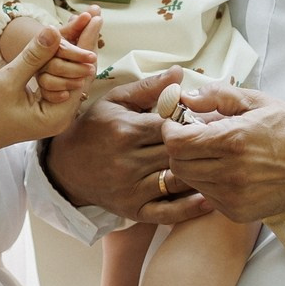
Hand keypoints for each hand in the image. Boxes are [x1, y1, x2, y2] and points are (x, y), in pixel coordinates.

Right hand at [0, 22, 95, 158]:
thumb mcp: (8, 80)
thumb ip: (33, 57)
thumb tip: (54, 30)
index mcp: (57, 115)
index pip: (80, 73)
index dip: (86, 43)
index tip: (95, 17)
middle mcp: (62, 116)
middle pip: (80, 73)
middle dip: (85, 42)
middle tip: (96, 14)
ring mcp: (53, 112)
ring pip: (69, 75)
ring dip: (74, 48)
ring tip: (86, 21)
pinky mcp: (45, 107)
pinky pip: (58, 79)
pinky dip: (60, 59)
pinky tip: (66, 40)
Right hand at [43, 69, 217, 225]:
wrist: (66, 167)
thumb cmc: (94, 128)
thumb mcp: (115, 101)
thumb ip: (148, 88)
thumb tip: (179, 73)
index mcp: (126, 130)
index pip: (172, 126)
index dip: (192, 123)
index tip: (205, 121)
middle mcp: (129, 161)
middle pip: (178, 153)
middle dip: (200, 147)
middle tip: (218, 143)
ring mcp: (131, 188)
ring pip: (177, 181)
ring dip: (200, 174)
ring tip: (217, 165)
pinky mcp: (133, 210)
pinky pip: (167, 213)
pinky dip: (190, 208)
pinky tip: (209, 199)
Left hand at [158, 80, 284, 221]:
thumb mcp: (256, 101)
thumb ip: (217, 96)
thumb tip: (185, 97)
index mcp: (233, 140)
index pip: (177, 143)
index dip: (171, 131)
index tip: (178, 124)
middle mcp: (231, 172)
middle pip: (177, 165)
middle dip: (179, 149)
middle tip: (194, 138)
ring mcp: (235, 196)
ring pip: (190, 182)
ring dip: (193, 166)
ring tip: (213, 153)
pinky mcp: (239, 212)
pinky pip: (207, 196)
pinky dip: (209, 183)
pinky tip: (226, 171)